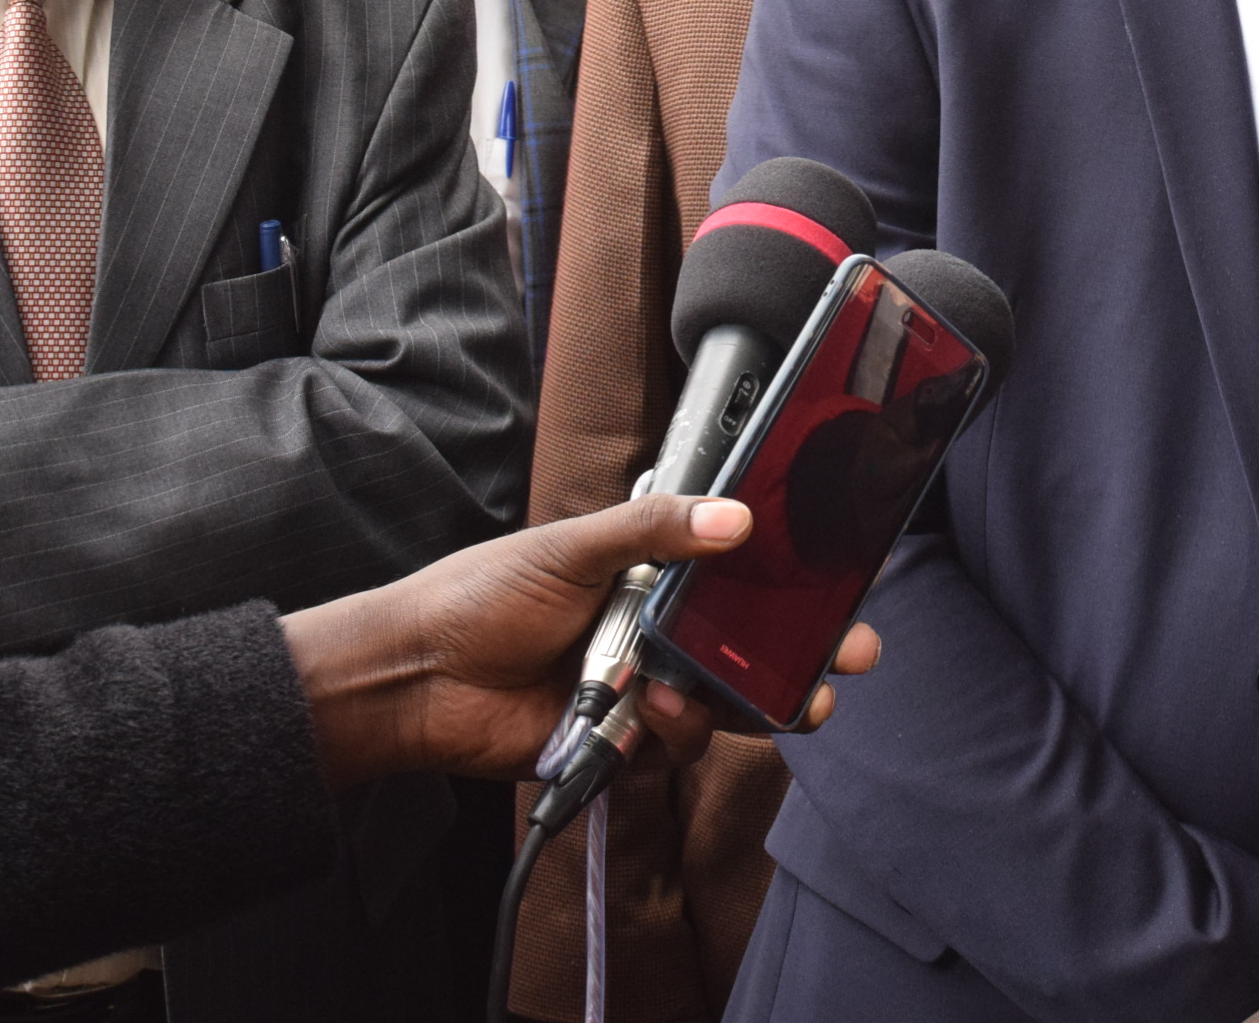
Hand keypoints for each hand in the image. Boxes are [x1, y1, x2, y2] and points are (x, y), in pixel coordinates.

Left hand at [282, 495, 882, 788]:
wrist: (418, 679)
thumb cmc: (480, 596)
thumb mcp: (570, 546)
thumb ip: (654, 529)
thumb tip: (735, 517)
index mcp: (650, 570)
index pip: (738, 571)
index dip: (792, 582)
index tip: (840, 585)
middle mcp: (658, 629)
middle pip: (751, 645)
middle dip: (803, 656)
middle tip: (841, 660)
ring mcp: (645, 686)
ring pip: (725, 700)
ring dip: (731, 698)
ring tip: (701, 689)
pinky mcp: (626, 740)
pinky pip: (680, 742)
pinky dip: (673, 727)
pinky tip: (643, 709)